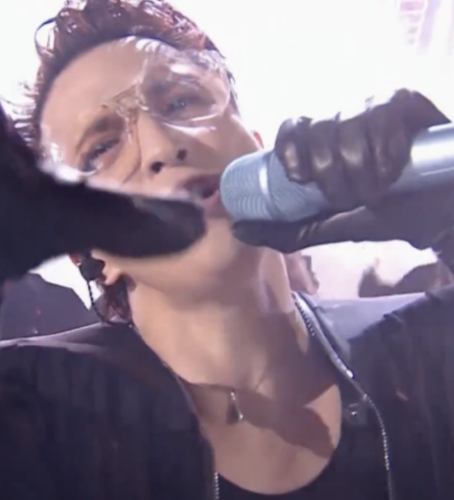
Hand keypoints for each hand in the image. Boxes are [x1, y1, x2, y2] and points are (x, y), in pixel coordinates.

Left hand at [232, 90, 452, 256]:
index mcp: (320, 142)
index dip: (289, 150)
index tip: (299, 179)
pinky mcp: (403, 101)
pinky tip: (394, 170)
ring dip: (362, 169)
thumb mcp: (330, 226)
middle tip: (350, 198)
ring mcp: (372, 106)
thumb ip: (287, 231)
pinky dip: (386, 151)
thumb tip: (239, 229)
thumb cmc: (384, 215)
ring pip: (348, 126)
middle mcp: (342, 119)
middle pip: (318, 129)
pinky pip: (382, 116)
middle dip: (331, 174)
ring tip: (377, 190)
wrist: (438, 215)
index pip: (291, 127)